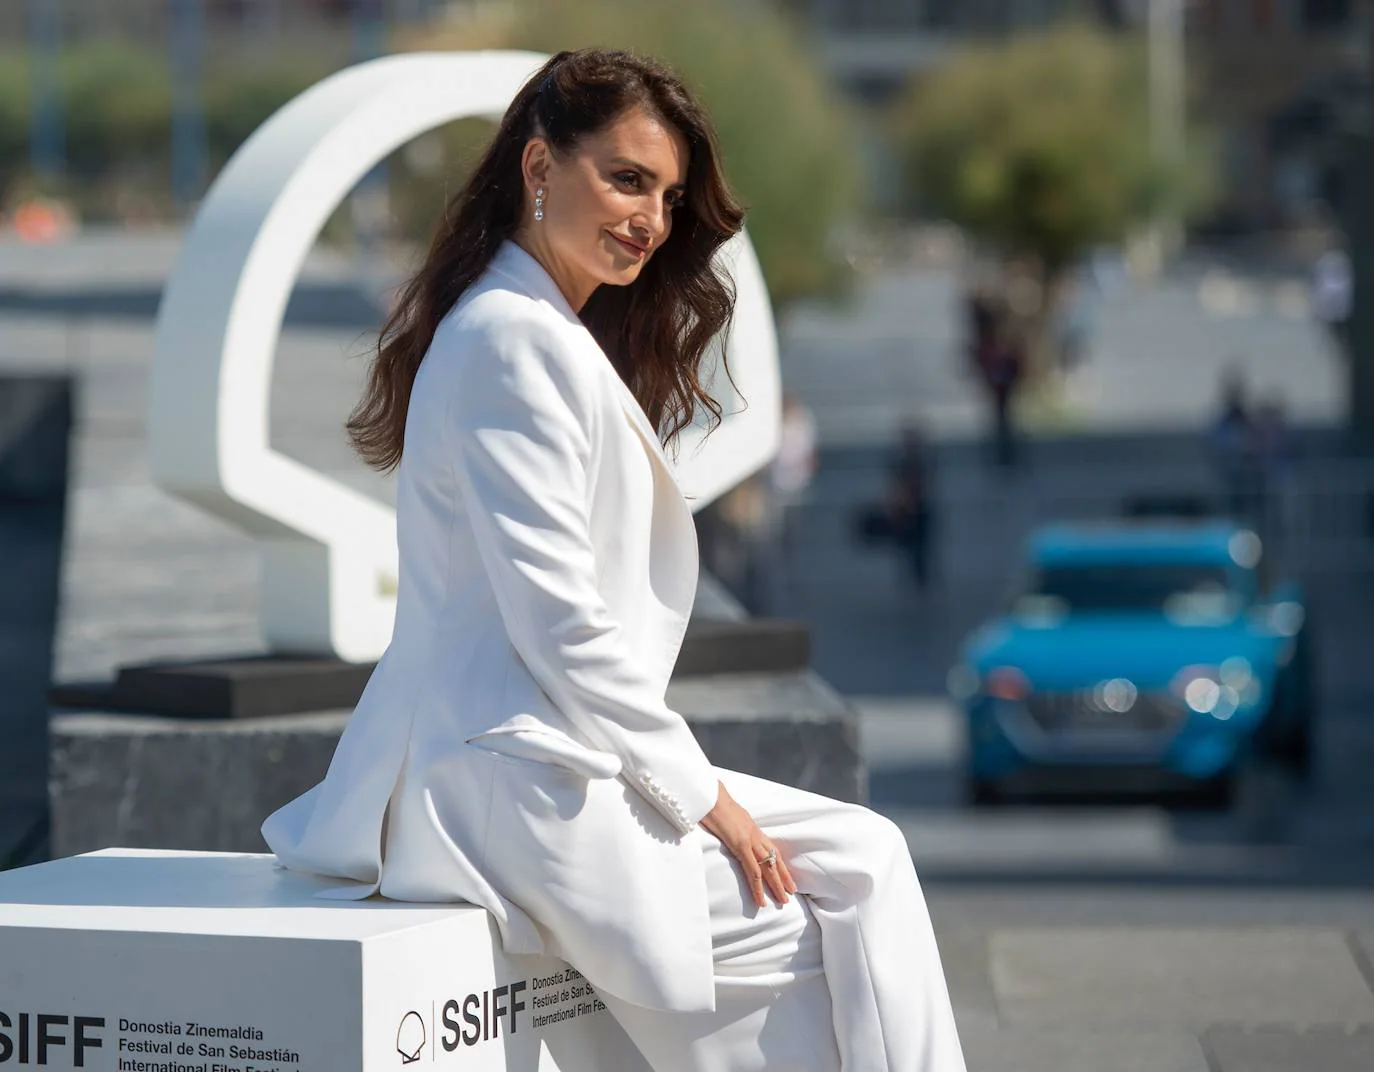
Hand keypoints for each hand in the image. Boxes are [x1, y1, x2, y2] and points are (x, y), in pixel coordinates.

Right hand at [700, 782, 797, 908]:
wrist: (708, 793)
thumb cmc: (712, 802)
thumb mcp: (726, 816)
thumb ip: (731, 825)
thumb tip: (728, 829)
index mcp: (751, 828)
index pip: (770, 849)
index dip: (779, 864)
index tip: (785, 876)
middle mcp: (755, 834)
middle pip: (774, 860)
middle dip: (783, 878)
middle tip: (791, 893)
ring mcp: (749, 840)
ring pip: (768, 868)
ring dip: (776, 886)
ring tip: (783, 901)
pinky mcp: (740, 845)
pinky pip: (752, 871)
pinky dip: (757, 887)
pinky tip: (760, 900)